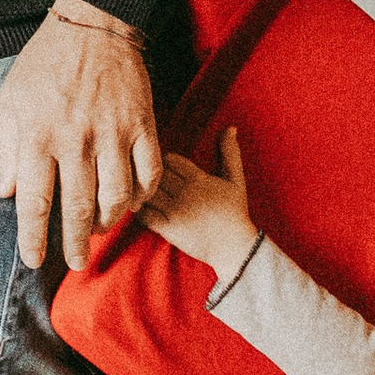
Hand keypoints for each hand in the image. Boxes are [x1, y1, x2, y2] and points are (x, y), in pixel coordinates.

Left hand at [0, 3, 161, 269]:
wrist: (93, 24)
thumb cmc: (44, 63)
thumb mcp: (10, 100)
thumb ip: (6, 149)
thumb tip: (5, 192)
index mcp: (37, 136)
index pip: (34, 201)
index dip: (33, 237)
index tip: (34, 260)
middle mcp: (75, 140)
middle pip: (77, 208)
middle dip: (75, 243)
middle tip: (76, 262)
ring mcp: (112, 133)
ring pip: (116, 197)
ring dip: (109, 223)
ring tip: (101, 231)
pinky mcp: (142, 124)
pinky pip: (148, 173)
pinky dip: (142, 196)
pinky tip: (132, 203)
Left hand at [137, 127, 257, 276]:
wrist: (235, 247)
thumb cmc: (235, 212)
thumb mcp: (236, 180)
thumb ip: (230, 152)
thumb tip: (231, 127)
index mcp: (199, 179)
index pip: (169, 160)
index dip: (163, 162)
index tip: (164, 169)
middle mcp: (186, 193)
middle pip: (155, 175)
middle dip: (148, 175)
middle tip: (143, 177)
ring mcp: (177, 212)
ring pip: (147, 193)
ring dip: (140, 191)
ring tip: (138, 191)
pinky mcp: (169, 229)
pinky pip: (145, 215)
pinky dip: (139, 210)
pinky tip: (140, 208)